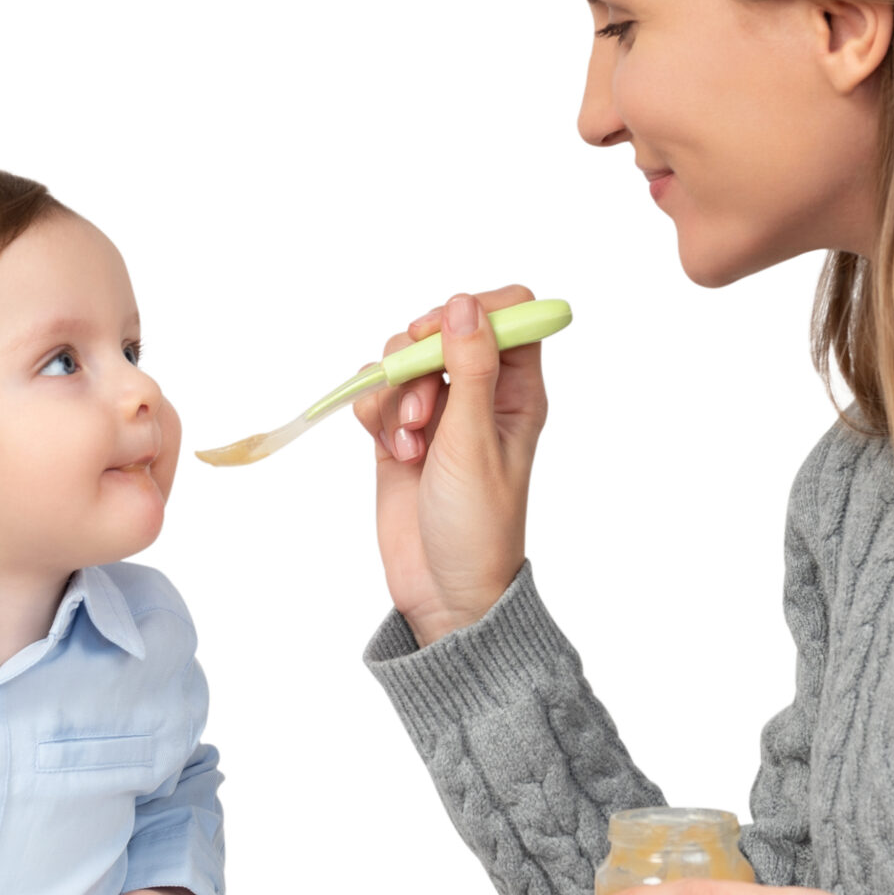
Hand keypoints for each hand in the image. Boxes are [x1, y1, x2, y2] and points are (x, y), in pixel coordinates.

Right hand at [353, 285, 548, 645]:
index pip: (509, 314)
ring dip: (397, 394)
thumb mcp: (475, 442)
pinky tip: (392, 453)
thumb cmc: (478, 525)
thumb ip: (471, 369)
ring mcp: (436, 413)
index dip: (476, 310)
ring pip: (403, 360)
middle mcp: (478, 394)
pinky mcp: (397, 434)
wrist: (442, 590)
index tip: (444, 332)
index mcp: (518, 391)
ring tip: (410, 442)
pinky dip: (375, 415)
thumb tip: (465, 304)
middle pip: (444, 329)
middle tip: (421, 396)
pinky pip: (376, 394)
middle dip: (421, 355)